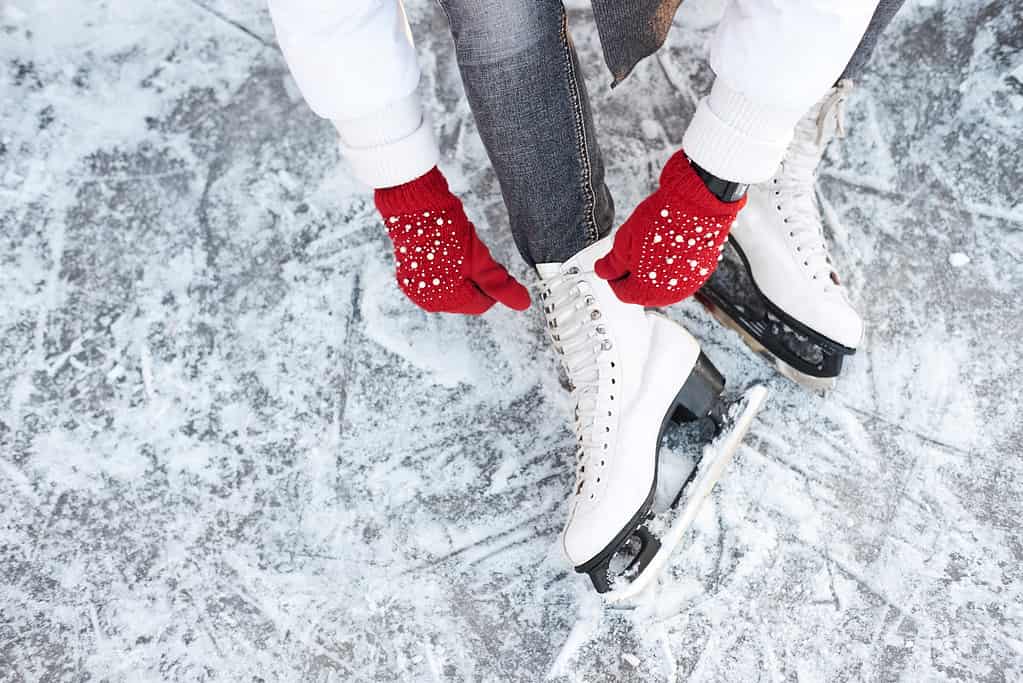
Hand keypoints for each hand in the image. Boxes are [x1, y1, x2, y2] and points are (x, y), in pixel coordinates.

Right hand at [374, 168, 530, 313]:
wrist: (415, 205)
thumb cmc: (445, 231)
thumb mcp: (479, 260)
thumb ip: (500, 285)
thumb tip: (523, 303)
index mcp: (445, 300)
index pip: (481, 304)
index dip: (492, 286)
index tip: (493, 265)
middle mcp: (427, 299)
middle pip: (466, 297)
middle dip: (476, 279)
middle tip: (476, 255)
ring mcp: (416, 286)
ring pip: (453, 287)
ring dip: (462, 272)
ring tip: (460, 251)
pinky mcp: (409, 273)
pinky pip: (437, 277)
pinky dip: (447, 267)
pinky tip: (447, 251)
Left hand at [594, 151, 745, 305]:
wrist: (697, 204)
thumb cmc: (663, 221)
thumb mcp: (624, 241)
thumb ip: (612, 263)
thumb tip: (604, 270)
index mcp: (646, 291)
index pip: (622, 293)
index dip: (615, 277)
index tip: (614, 265)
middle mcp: (670, 294)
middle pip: (643, 292)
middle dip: (634, 275)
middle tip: (632, 252)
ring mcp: (689, 283)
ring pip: (663, 284)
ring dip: (653, 271)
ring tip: (651, 246)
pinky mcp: (703, 271)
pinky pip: (680, 274)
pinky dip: (672, 265)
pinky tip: (668, 246)